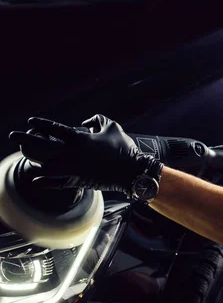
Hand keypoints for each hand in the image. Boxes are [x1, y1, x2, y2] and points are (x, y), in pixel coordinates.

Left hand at [8, 114, 162, 196]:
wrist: (131, 171)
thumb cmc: (123, 147)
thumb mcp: (112, 127)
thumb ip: (97, 120)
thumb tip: (86, 122)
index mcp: (80, 138)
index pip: (55, 129)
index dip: (41, 124)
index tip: (30, 121)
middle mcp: (71, 153)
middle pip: (41, 146)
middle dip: (24, 139)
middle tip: (12, 135)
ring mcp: (72, 169)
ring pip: (43, 166)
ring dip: (34, 161)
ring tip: (28, 157)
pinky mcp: (76, 181)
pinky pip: (54, 183)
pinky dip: (43, 181)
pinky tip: (36, 179)